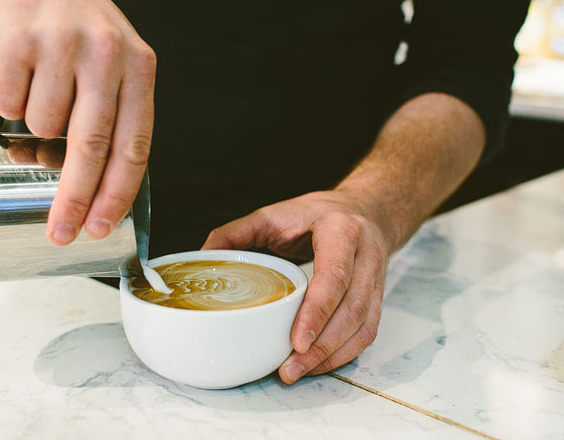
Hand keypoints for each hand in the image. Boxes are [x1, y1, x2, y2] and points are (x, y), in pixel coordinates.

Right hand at [0, 0, 155, 245]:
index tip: (100, 228)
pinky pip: (8, 103)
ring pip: (43, 126)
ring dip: (36, 130)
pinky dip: (8, 103)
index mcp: (138, 65)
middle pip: (91, 146)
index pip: (134, 145)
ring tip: (41, 92)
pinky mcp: (16, 40)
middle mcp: (105, 52)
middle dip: (75, 199)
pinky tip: (19, 76)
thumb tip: (102, 188)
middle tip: (61, 232)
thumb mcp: (116, 58)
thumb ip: (119, 110)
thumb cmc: (76, 28)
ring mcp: (60, 44)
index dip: (117, 194)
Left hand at [201, 190, 391, 383]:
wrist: (365, 210)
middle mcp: (365, 255)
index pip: (335, 274)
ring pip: (363, 325)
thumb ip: (238, 232)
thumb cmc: (316, 214)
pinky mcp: (377, 298)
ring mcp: (376, 279)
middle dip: (322, 345)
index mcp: (341, 230)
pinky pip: (367, 332)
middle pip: (351, 308)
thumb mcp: (275, 214)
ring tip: (297, 371)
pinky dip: (343, 353)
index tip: (297, 341)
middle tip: (289, 368)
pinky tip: (318, 364)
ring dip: (331, 355)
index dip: (318, 309)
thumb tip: (204, 255)